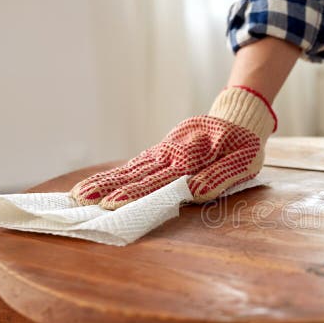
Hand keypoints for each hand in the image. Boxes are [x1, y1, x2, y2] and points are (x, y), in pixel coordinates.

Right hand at [70, 86, 276, 208]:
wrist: (240, 118)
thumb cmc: (244, 144)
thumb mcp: (244, 161)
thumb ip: (220, 176)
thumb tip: (193, 191)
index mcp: (191, 156)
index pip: (158, 179)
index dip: (134, 192)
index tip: (110, 203)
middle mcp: (172, 152)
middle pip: (136, 173)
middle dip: (107, 188)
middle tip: (80, 200)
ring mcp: (165, 150)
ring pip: (132, 168)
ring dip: (105, 181)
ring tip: (79, 194)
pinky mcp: (163, 150)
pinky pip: (138, 163)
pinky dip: (118, 174)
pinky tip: (100, 184)